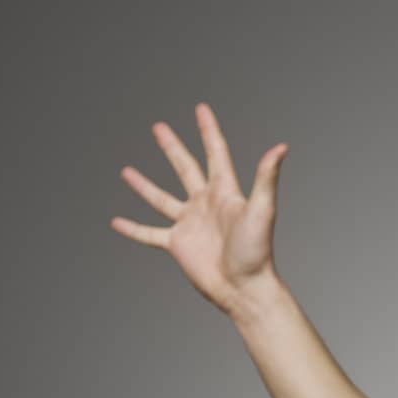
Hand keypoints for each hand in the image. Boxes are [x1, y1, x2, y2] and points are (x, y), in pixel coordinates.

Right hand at [111, 102, 288, 315]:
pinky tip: (116, 221)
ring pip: (161, 198)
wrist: (244, 288)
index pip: (215, 153)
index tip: (201, 108)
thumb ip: (266, 177)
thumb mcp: (262, 209)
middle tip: (158, 127)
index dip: (208, 130)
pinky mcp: (178, 244)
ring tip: (126, 171)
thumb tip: (281, 147)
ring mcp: (190, 224)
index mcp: (225, 192)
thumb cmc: (257, 252)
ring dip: (144, 185)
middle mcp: (205, 204)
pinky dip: (133, 228)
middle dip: (172, 147)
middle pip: (185, 168)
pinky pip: (149, 233)